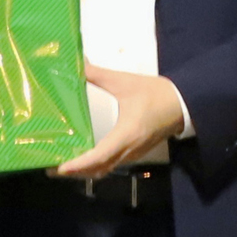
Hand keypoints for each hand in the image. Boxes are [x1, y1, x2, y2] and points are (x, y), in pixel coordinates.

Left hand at [54, 62, 185, 178]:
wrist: (184, 103)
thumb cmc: (156, 94)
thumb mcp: (125, 82)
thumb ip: (99, 75)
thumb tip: (78, 64)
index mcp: (125, 135)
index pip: (98, 157)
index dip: (78, 165)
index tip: (59, 168)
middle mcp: (128, 150)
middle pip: (98, 169)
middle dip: (75, 172)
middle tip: (51, 167)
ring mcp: (132, 154)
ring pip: (105, 169)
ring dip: (84, 170)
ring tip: (63, 163)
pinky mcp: (135, 152)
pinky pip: (111, 164)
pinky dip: (95, 165)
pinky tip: (83, 157)